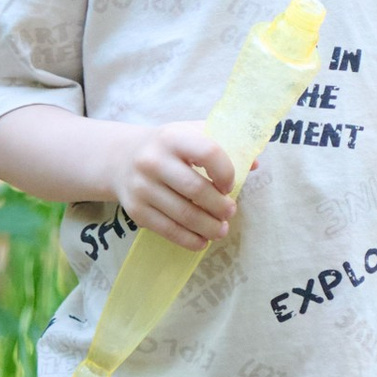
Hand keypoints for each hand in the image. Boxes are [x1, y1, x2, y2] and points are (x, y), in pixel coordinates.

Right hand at [99, 120, 243, 249]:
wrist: (121, 159)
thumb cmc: (169, 148)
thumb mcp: (191, 135)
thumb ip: (224, 143)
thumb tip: (255, 163)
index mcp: (173, 137)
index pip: (208, 153)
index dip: (226, 171)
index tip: (229, 184)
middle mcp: (153, 161)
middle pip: (195, 190)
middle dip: (219, 206)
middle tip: (230, 212)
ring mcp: (142, 187)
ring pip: (183, 215)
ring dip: (208, 227)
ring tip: (221, 230)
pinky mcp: (135, 210)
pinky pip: (167, 230)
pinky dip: (189, 240)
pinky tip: (202, 241)